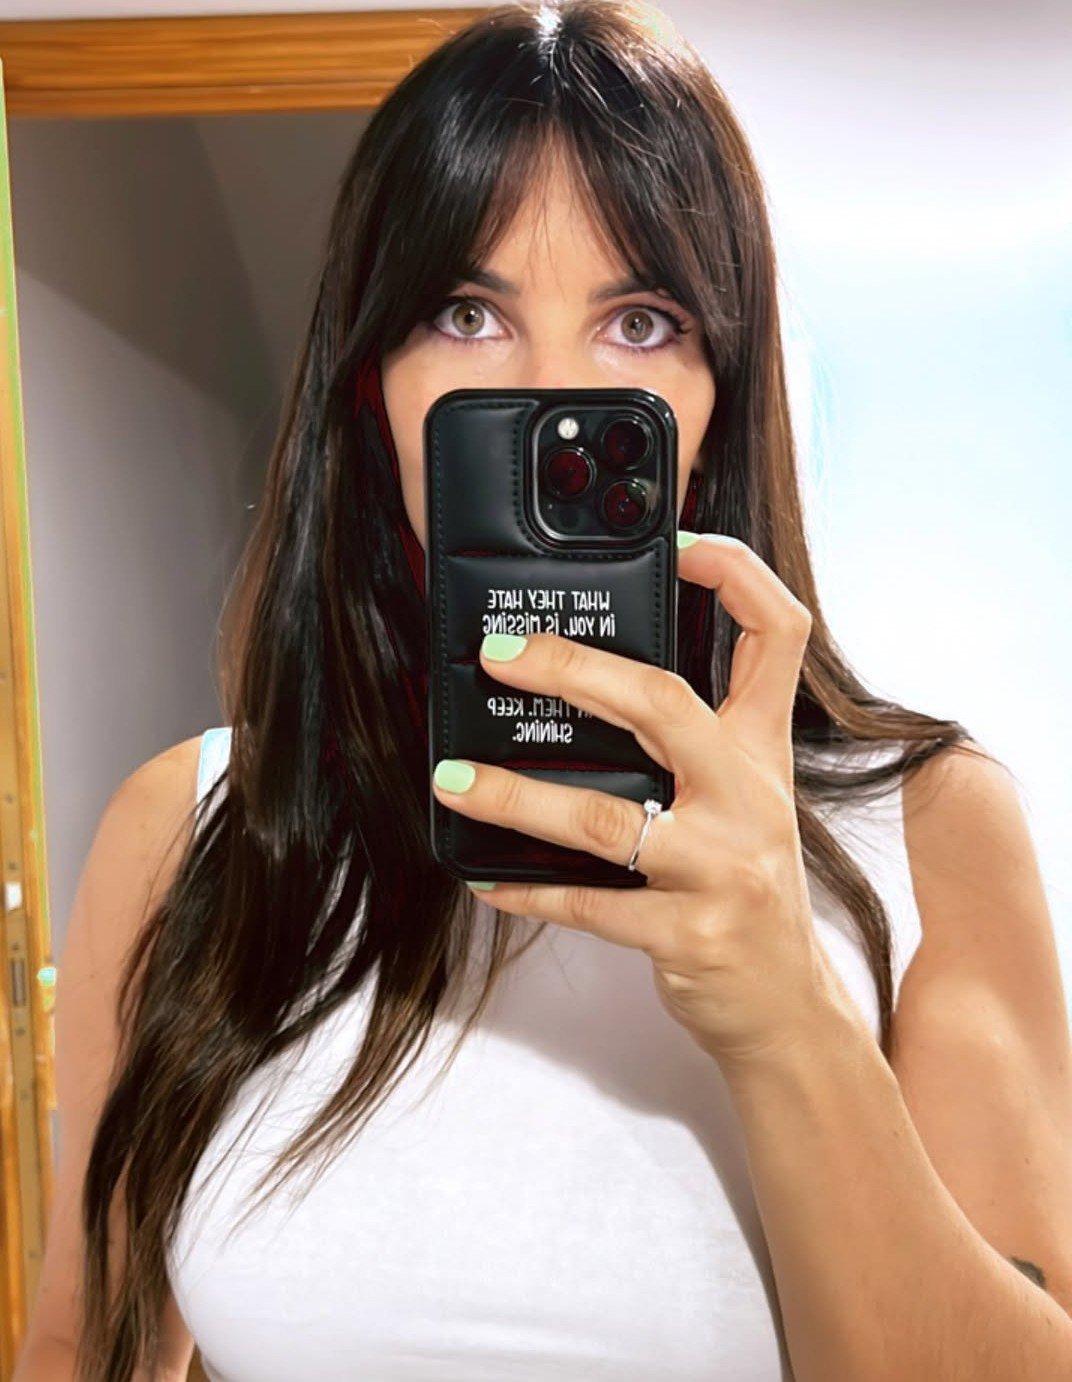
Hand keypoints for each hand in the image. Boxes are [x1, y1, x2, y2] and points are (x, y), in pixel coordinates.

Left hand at [432, 533, 845, 1072]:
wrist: (787, 1009)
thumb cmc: (747, 892)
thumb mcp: (743, 804)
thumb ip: (689, 748)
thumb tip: (584, 691)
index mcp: (761, 752)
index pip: (777, 635)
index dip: (733, 574)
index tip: (672, 543)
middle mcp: (749, 798)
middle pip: (665, 704)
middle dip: (575, 669)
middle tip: (499, 655)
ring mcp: (723, 868)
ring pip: (608, 816)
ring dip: (517, 796)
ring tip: (453, 780)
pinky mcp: (689, 935)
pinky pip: (590, 904)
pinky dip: (528, 887)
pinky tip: (485, 877)